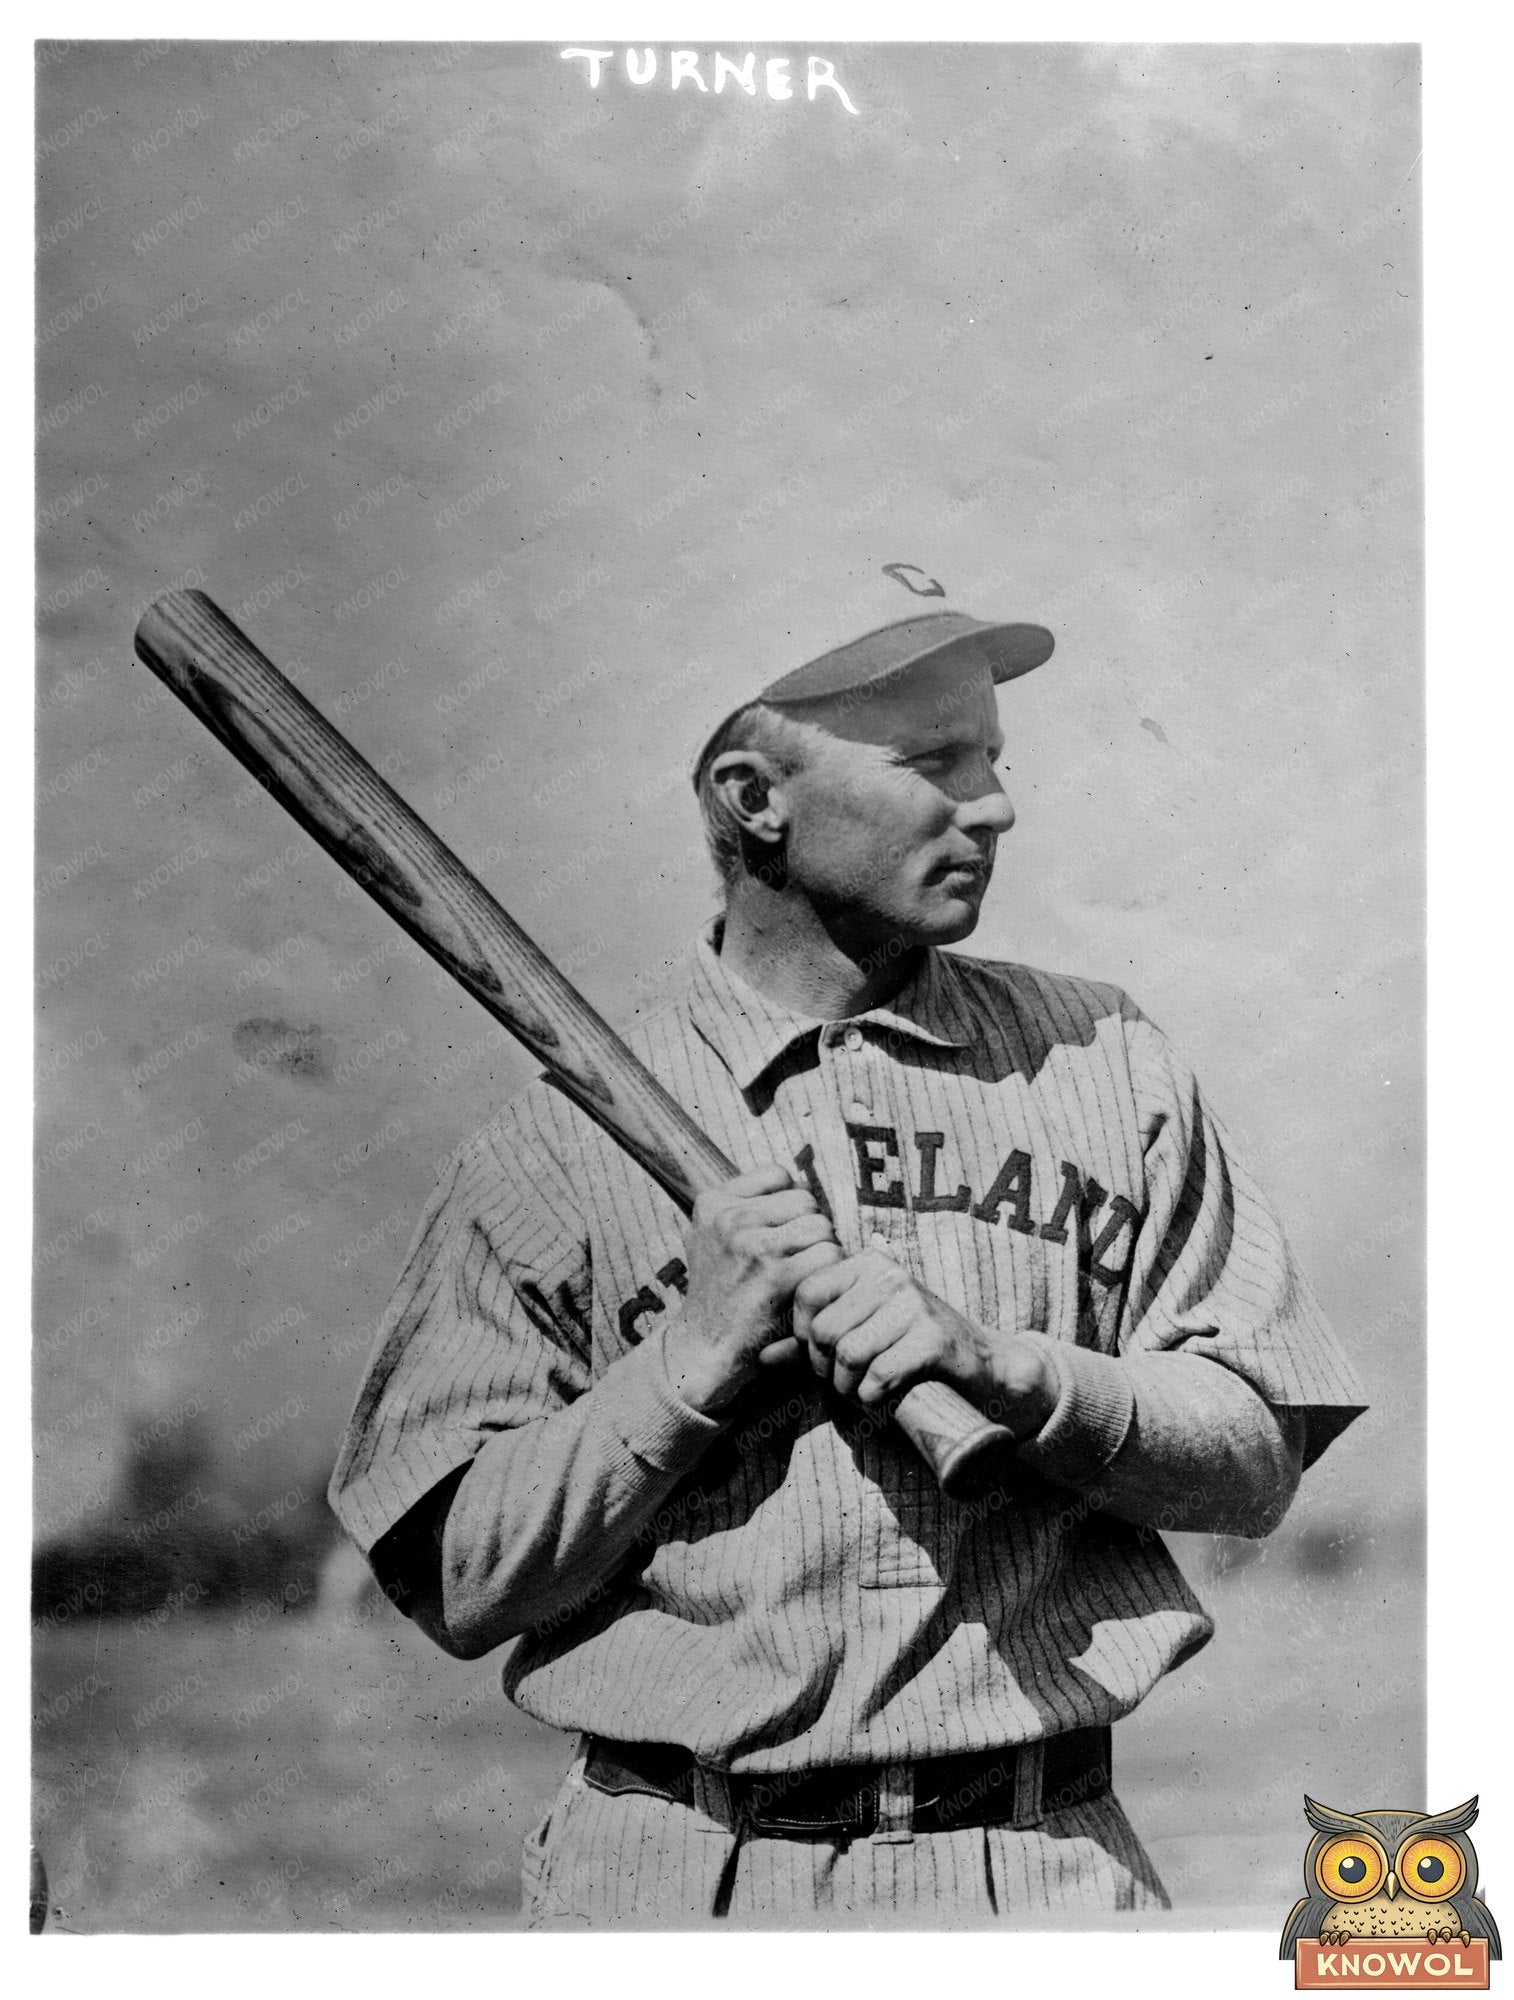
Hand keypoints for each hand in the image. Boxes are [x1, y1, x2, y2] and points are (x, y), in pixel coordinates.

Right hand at [664, 1165, 842, 1414]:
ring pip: (822, 1226)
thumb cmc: (717, 1293)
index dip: (789, 1203)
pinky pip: (829, 1256)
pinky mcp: (776, 1277)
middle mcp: (730, 1219)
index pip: (778, 1175)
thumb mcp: (708, 1238)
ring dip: (823, 1251)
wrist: (703, 1348)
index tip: (782, 1231)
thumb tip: (798, 1184)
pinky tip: (811, 1290)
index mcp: (713, 1203)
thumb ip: (742, 1206)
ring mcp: (752, 1246)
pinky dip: (829, 1275)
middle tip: (798, 1258)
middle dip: (810, 1228)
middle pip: (806, 1200)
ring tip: (804, 1274)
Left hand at [791, 1244, 1058, 1434]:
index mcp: (867, 1263)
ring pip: (847, 1353)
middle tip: (843, 1383)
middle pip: (824, 1329)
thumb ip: (810, 1344)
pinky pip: (878, 1374)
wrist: (982, 1367)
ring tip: (862, 1392)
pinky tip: (881, 1399)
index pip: (807, 1292)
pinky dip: (872, 1398)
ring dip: (847, 1388)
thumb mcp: (859, 1335)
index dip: (802, 1334)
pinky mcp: (932, 1338)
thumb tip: (761, 1356)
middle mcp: (889, 1275)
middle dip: (825, 1369)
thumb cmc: (909, 1350)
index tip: (819, 1357)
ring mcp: (913, 1303)